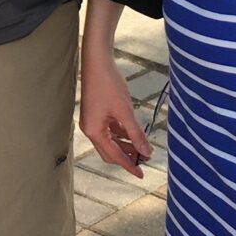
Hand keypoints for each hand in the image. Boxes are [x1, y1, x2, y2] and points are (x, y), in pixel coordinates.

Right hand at [80, 53, 151, 177]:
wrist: (97, 60)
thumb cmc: (108, 83)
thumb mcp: (125, 110)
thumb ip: (135, 133)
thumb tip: (146, 152)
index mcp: (94, 131)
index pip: (114, 156)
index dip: (129, 165)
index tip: (142, 174)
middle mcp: (90, 129)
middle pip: (109, 151)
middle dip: (126, 156)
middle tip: (144, 159)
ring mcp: (91, 120)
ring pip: (109, 140)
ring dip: (124, 145)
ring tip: (141, 147)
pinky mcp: (95, 112)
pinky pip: (108, 130)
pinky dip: (120, 133)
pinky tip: (132, 132)